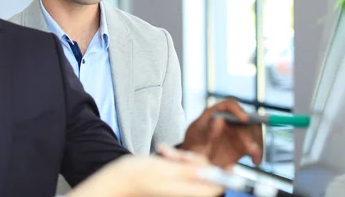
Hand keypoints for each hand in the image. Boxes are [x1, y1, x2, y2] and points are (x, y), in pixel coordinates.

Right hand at [66, 148, 223, 196]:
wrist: (117, 178)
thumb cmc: (135, 175)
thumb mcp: (165, 168)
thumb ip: (189, 171)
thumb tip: (210, 172)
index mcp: (186, 192)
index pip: (215, 187)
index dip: (223, 175)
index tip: (227, 162)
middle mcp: (183, 191)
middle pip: (203, 175)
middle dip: (193, 160)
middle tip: (178, 154)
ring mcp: (177, 187)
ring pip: (191, 168)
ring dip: (180, 157)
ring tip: (164, 152)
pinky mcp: (170, 181)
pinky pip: (180, 169)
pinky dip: (173, 160)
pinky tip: (162, 153)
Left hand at [178, 99, 262, 167]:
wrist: (196, 162)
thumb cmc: (193, 147)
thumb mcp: (196, 140)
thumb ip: (208, 131)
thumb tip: (220, 119)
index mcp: (214, 113)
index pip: (229, 105)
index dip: (238, 110)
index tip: (244, 119)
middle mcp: (228, 120)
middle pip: (246, 119)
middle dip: (251, 131)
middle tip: (250, 147)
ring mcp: (236, 132)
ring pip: (253, 132)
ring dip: (256, 143)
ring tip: (253, 157)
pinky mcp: (242, 145)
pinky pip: (254, 146)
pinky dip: (257, 153)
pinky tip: (256, 161)